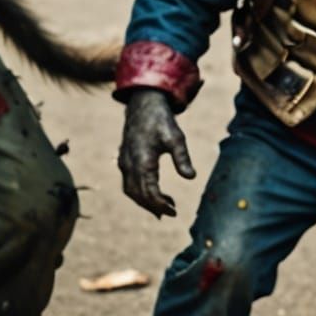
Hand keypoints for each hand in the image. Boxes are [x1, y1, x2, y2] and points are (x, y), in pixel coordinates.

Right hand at [118, 89, 195, 217]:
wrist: (143, 104)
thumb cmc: (161, 120)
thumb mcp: (176, 137)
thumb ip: (182, 158)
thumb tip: (191, 177)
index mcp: (142, 161)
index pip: (149, 193)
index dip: (161, 205)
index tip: (174, 211)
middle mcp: (130, 164)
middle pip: (138, 196)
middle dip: (154, 207)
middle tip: (171, 212)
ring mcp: (124, 162)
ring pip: (131, 191)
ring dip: (146, 201)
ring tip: (164, 206)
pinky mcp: (124, 159)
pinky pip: (128, 183)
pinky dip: (139, 192)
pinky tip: (153, 192)